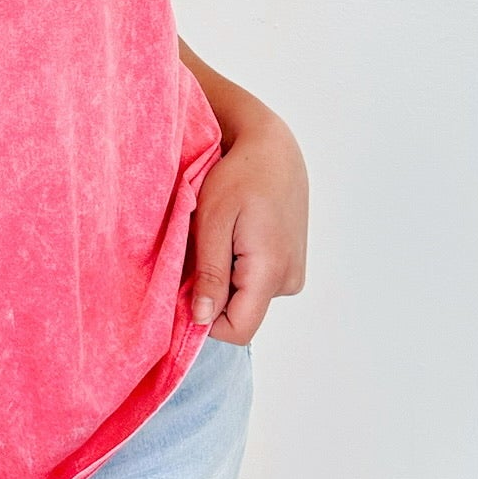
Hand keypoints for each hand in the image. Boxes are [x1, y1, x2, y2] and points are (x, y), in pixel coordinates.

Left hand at [183, 107, 307, 345]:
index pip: (238, 329)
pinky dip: (237, 268)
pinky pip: (257, 283)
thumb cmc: (240, 176)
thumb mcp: (213, 221)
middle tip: (198, 251)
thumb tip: (202, 319)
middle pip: (241, 314)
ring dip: (224, 277)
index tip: (183, 289)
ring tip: (218, 237)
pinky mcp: (291, 263)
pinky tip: (233, 236)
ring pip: (247, 298)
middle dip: (212, 293)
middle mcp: (289, 279)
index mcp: (270, 271)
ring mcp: (293, 272)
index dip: (205, 320)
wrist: (273, 149)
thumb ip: (210, 274)